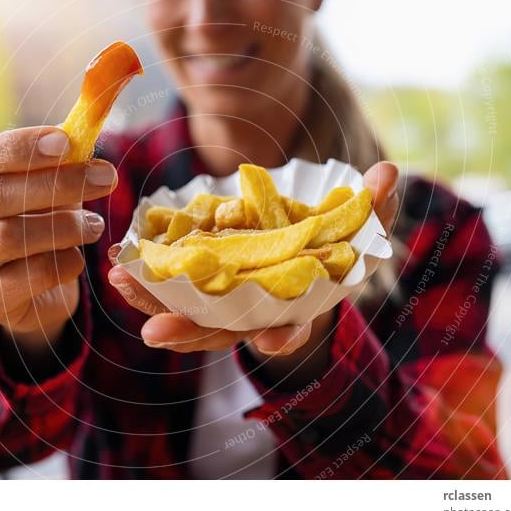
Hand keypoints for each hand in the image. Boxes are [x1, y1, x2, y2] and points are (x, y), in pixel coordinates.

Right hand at [0, 126, 117, 349]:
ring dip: (64, 227)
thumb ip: (54, 159)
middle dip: (58, 184)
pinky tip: (76, 258)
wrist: (32, 288)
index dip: (16, 147)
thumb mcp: (40, 183)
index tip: (67, 143)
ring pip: (8, 238)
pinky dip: (62, 263)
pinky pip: (27, 277)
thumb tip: (83, 131)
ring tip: (95, 225)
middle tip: (105, 178)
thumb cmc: (32, 220)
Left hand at [107, 160, 399, 358]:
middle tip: (155, 332)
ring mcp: (227, 300)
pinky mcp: (204, 281)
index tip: (268, 342)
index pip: (292, 327)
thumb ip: (376, 205)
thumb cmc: (336, 244)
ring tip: (120, 282)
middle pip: (224, 330)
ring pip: (188, 312)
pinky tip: (119, 260)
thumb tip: (390, 169)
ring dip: (154, 302)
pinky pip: (171, 285)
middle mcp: (258, 311)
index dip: (282, 337)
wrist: (303, 251)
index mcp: (299, 305)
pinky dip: (147, 275)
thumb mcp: (361, 225)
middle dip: (191, 332)